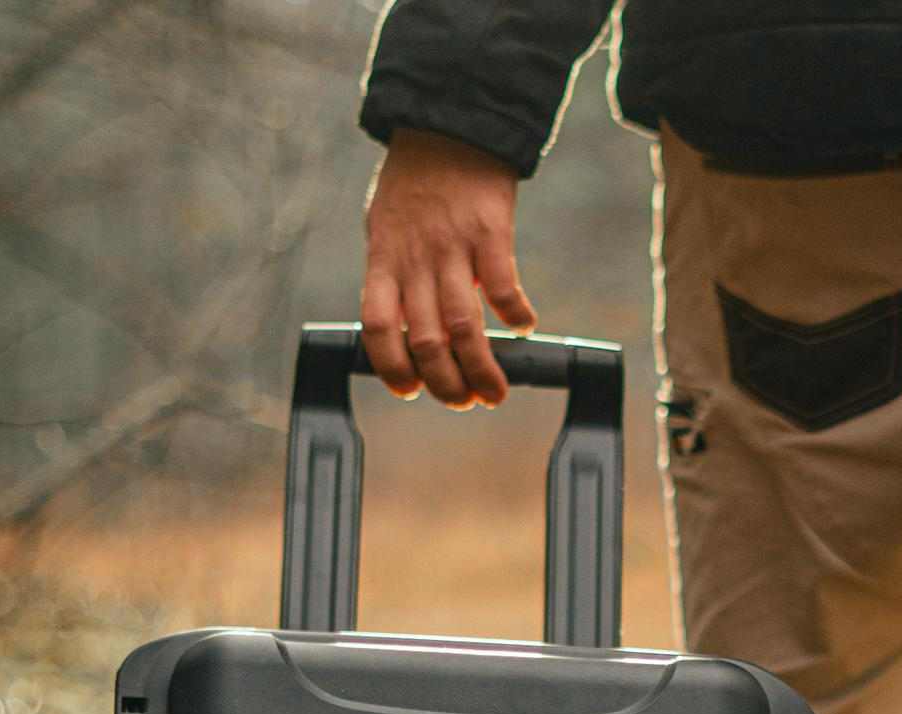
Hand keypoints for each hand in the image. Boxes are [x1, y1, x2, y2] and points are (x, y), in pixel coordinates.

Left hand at [361, 130, 536, 407]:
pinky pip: (504, 288)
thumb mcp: (385, 226)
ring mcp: (453, 246)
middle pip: (427, 340)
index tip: (409, 390)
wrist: (450, 122)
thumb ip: (393, 275)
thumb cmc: (415, 180)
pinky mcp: (491, 232)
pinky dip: (517, 317)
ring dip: (483, 370)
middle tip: (464, 402)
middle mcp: (416, 258)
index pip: (378, 328)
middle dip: (446, 384)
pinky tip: (524, 328)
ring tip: (496, 391)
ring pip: (465, 328)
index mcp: (384, 258)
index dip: (392, 368)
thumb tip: (404, 329)